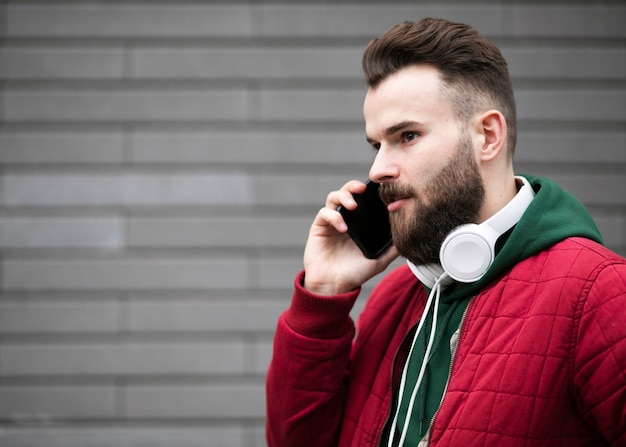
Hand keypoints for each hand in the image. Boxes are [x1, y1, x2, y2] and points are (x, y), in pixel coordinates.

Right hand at [303, 180, 398, 294]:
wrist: (334, 286)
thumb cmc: (355, 273)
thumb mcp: (379, 260)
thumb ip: (392, 248)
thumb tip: (408, 235)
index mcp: (359, 223)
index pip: (364, 200)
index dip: (369, 191)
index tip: (379, 188)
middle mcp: (345, 219)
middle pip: (347, 192)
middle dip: (353, 186)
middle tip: (362, 189)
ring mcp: (331, 222)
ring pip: (334, 197)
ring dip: (343, 196)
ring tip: (352, 205)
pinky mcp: (319, 228)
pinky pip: (324, 213)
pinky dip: (334, 216)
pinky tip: (343, 227)